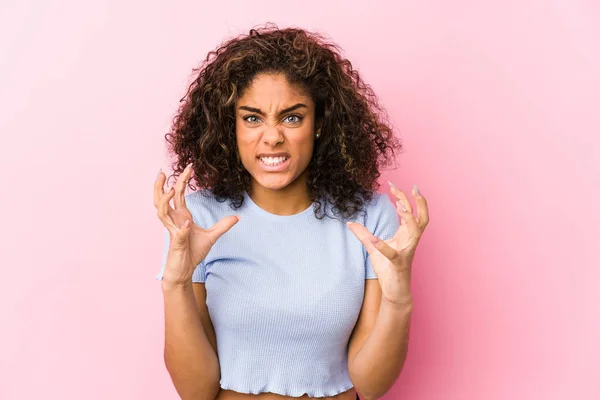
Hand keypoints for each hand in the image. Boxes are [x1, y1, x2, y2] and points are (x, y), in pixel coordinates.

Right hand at [153, 163, 239, 284]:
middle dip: (164, 184)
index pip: (178, 194)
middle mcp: (174, 221)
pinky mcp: (176, 244)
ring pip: (162, 212)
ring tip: (169, 189)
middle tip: (166, 170)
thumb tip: (237, 217)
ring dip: (164, 201)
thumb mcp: (211, 237)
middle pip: (164, 198)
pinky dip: (182, 228)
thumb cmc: (192, 252)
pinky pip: (178, 234)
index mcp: (181, 216)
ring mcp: (173, 231)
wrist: (184, 271)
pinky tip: (187, 222)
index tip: (189, 167)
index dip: (182, 180)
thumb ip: (223, 226)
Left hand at [346, 183, 428, 303]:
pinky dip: (383, 246)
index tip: (393, 185)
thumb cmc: (387, 269)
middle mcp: (410, 241)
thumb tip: (349, 223)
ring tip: (400, 205)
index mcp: (406, 235)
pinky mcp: (398, 264)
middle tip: (412, 187)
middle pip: (421, 218)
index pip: (410, 212)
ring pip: (416, 231)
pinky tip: (374, 240)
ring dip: (410, 218)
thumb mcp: (373, 248)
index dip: (403, 197)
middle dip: (419, 202)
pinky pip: (393, 254)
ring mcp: (406, 252)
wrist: (394, 292)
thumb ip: (363, 234)